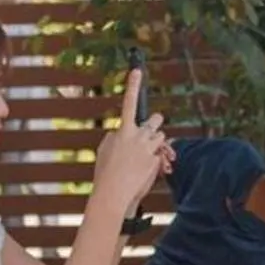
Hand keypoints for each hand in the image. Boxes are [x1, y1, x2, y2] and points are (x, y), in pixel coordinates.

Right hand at [91, 67, 170, 209]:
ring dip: (155, 144)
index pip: (128, 103)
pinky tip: (143, 170)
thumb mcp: (104, 151)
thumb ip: (114, 137)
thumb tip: (120, 131)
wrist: (113, 193)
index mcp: (122, 131)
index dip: (132, 85)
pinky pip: (160, 155)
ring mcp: (148, 148)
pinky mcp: (156, 160)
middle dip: (154, 124)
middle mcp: (137, 136)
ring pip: (160, 137)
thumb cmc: (105, 173)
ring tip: (142, 158)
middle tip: (149, 133)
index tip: (136, 70)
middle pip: (155, 119)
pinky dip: (156, 160)